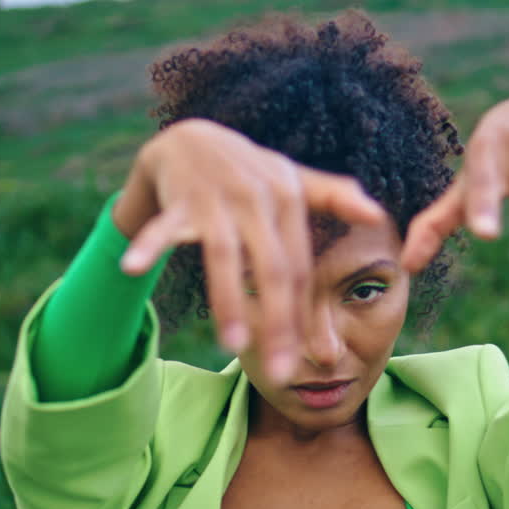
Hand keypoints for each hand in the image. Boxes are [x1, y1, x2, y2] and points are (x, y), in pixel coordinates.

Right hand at [112, 118, 387, 383]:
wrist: (190, 137)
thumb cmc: (249, 170)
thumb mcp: (291, 179)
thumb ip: (333, 196)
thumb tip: (377, 213)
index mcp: (289, 197)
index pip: (300, 269)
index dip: (305, 317)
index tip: (310, 359)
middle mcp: (257, 196)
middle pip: (273, 270)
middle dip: (279, 324)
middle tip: (283, 372)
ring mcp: (217, 197)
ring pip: (225, 256)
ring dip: (228, 301)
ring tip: (234, 347)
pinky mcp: (179, 198)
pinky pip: (164, 227)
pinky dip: (149, 245)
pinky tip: (131, 267)